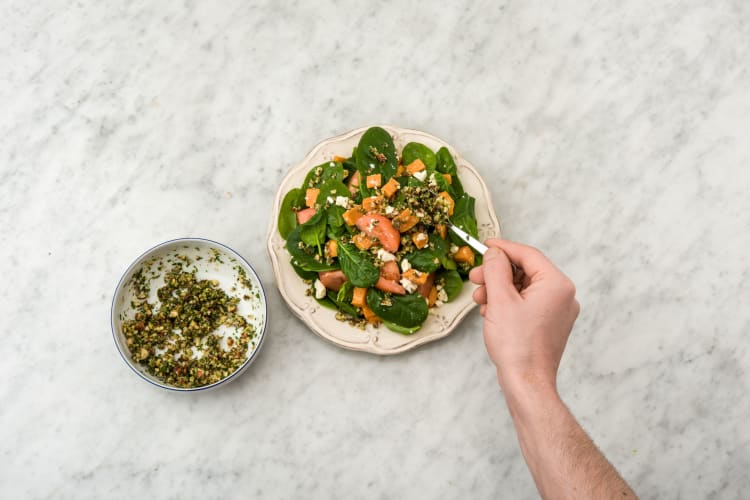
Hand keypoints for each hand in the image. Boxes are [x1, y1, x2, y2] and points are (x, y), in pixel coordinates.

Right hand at [469, 239, 579, 392]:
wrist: (526, 382)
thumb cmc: (518, 346)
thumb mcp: (500, 300)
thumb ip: (496, 270)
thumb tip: (494, 253)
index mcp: (557, 285)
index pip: (528, 255)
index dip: (503, 248)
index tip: (486, 245)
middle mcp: (563, 296)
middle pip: (525, 271)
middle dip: (497, 274)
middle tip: (476, 277)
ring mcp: (558, 311)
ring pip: (523, 288)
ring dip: (499, 290)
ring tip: (480, 299)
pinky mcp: (549, 324)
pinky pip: (527, 303)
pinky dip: (507, 303)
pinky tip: (491, 312)